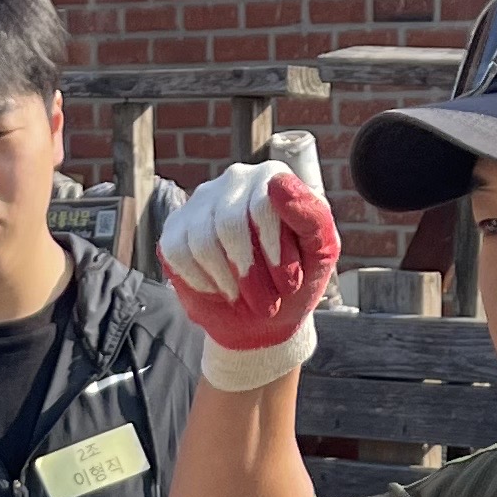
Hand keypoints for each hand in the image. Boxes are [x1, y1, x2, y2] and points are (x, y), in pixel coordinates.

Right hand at [160, 158, 337, 389]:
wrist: (264, 320)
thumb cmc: (297, 281)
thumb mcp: (321, 253)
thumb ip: (311, 215)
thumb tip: (277, 182)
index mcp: (274, 176)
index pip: (263, 205)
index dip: (274, 252)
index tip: (289, 285)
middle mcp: (235, 179)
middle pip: (229, 224)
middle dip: (250, 274)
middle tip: (267, 304)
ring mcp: (201, 202)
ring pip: (202, 242)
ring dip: (228, 283)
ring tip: (246, 300)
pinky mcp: (175, 228)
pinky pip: (178, 255)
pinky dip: (204, 285)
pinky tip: (221, 291)